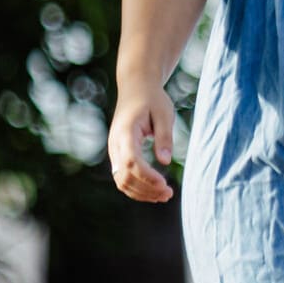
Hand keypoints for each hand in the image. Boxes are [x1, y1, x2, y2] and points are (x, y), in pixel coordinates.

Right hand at [110, 86, 179, 203]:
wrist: (136, 87)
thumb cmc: (153, 99)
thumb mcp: (164, 114)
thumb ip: (164, 137)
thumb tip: (165, 161)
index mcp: (126, 132)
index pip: (131, 161)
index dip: (147, 176)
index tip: (164, 184)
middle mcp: (115, 143)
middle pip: (124, 176)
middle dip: (146, 189)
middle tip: (169, 194)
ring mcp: (114, 150)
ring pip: (121, 180)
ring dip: (141, 192)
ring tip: (164, 195)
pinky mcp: (118, 154)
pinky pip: (122, 177)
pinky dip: (136, 188)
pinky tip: (154, 191)